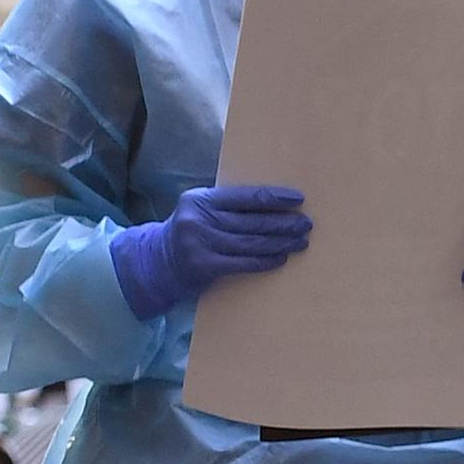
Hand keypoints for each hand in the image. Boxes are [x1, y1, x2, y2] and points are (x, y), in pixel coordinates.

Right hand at [109, 183, 308, 320]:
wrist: (157, 262)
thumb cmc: (190, 232)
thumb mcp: (201, 210)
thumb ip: (228, 206)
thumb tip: (275, 203)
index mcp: (201, 199)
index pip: (246, 197)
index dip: (275, 198)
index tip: (298, 200)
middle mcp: (199, 219)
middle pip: (252, 221)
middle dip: (283, 223)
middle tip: (306, 224)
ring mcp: (200, 244)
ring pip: (251, 243)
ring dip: (280, 243)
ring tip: (300, 242)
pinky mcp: (204, 266)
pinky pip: (243, 263)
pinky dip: (265, 261)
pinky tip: (282, 258)